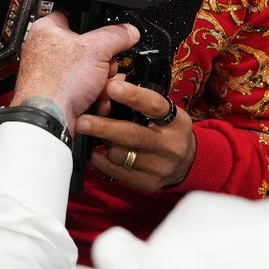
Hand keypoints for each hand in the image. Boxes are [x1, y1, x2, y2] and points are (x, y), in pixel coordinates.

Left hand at [11, 12, 139, 129]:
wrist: (47, 119)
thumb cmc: (56, 83)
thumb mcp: (96, 50)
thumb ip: (116, 35)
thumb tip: (129, 31)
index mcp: (46, 30)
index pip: (74, 15)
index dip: (94, 25)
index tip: (107, 35)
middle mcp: (44, 50)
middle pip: (85, 48)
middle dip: (102, 61)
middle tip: (105, 67)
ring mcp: (49, 73)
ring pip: (85, 70)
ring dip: (100, 81)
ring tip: (100, 86)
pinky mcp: (55, 92)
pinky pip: (80, 88)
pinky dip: (91, 94)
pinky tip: (94, 98)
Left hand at [77, 80, 195, 191]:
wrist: (187, 163)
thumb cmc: (167, 129)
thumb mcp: (163, 110)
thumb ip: (139, 98)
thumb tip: (107, 85)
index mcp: (175, 120)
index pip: (154, 105)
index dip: (132, 96)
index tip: (111, 87)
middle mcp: (170, 145)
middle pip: (132, 135)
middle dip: (104, 127)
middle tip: (81, 121)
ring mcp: (159, 167)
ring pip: (120, 155)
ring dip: (101, 143)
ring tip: (92, 134)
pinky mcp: (148, 183)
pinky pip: (115, 171)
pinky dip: (100, 160)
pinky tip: (93, 150)